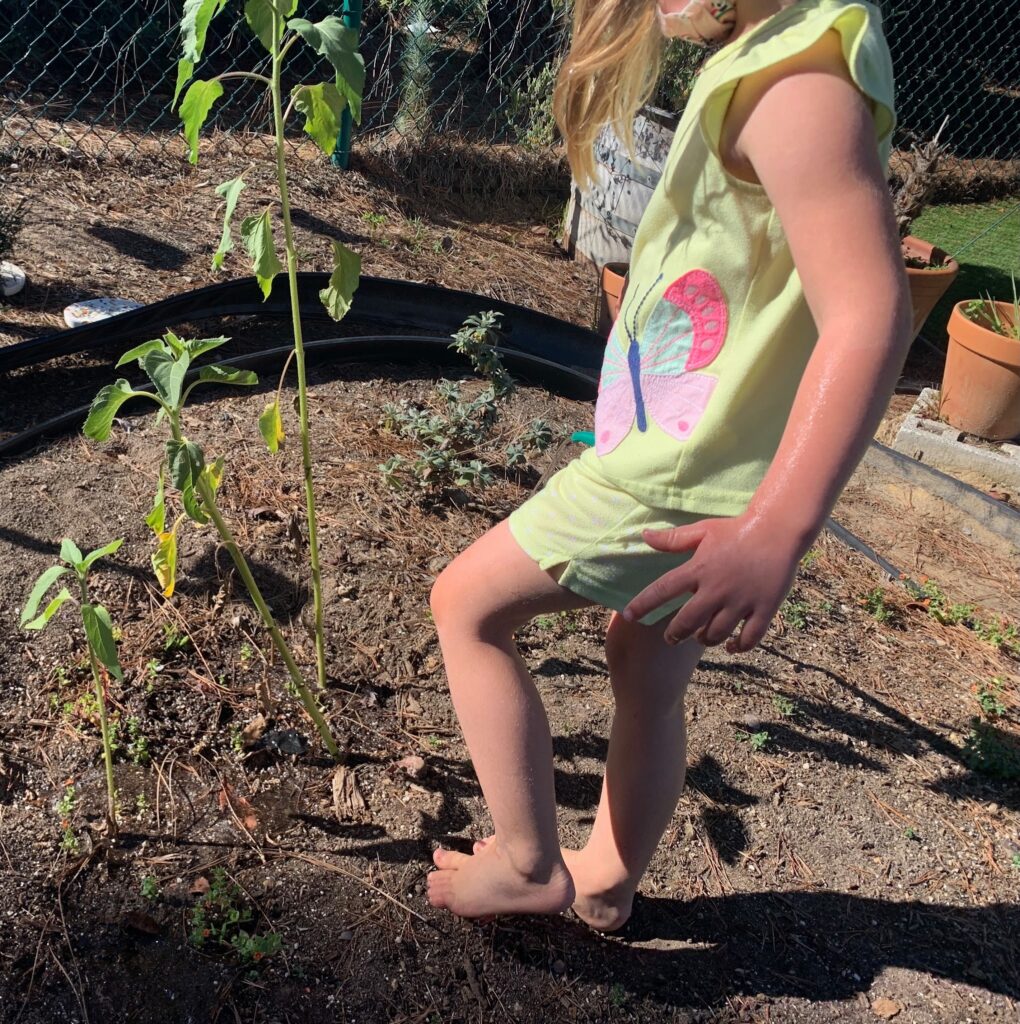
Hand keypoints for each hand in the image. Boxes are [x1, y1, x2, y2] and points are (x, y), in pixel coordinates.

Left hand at [622, 514, 804, 651]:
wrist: (778, 530)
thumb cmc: (736, 529)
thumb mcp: (702, 531)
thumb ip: (673, 539)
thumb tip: (644, 535)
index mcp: (699, 569)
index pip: (663, 589)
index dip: (643, 604)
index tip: (629, 615)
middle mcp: (717, 589)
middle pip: (687, 622)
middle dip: (675, 634)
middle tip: (671, 638)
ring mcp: (741, 601)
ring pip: (716, 633)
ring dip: (704, 639)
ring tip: (699, 637)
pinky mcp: (764, 609)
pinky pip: (749, 638)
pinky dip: (738, 646)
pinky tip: (731, 646)